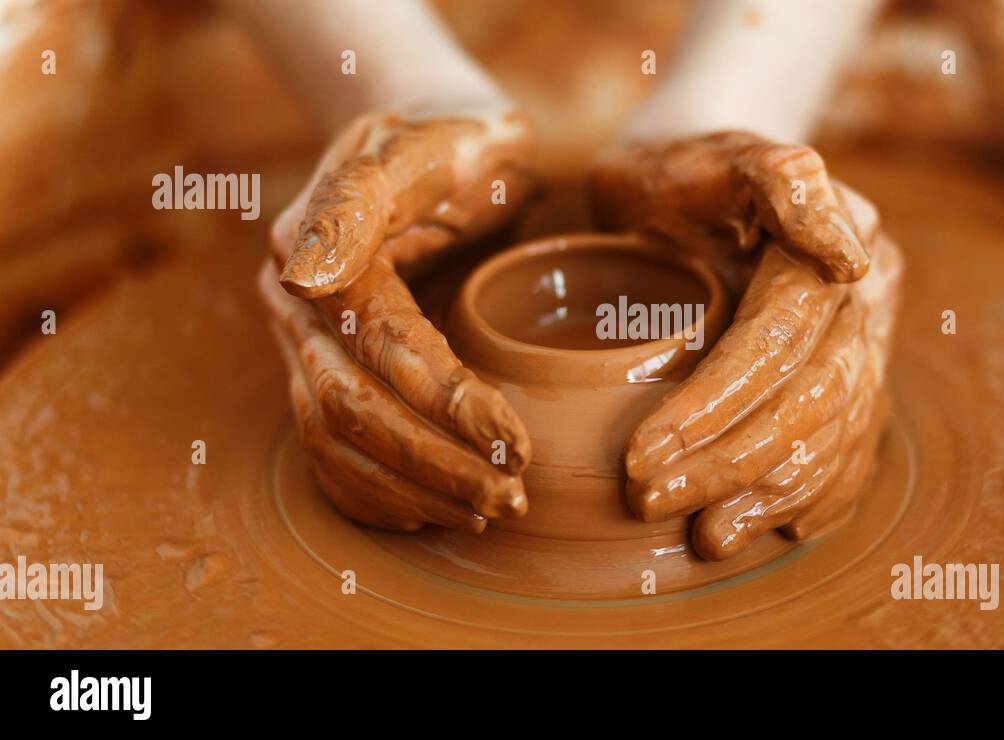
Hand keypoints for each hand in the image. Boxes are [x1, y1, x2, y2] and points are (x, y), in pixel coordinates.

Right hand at [260, 108, 535, 531]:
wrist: (440, 144)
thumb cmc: (449, 142)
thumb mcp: (419, 148)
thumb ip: (356, 202)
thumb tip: (300, 276)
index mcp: (314, 251)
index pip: (380, 351)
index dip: (446, 404)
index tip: (516, 444)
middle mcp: (297, 306)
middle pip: (352, 410)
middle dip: (433, 465)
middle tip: (511, 499)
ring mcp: (305, 342)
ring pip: (338, 440)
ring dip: (410, 488)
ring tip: (485, 513)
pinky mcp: (326, 368)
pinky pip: (330, 449)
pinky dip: (374, 492)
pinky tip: (427, 514)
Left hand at [591, 132, 900, 558]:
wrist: (693, 178)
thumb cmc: (681, 171)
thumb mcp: (710, 156)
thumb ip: (780, 182)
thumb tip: (849, 258)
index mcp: (840, 237)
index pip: (777, 340)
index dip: (713, 406)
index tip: (640, 455)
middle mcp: (868, 294)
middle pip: (809, 398)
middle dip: (729, 463)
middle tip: (651, 502)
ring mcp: (868, 337)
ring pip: (835, 433)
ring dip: (772, 493)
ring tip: (708, 536)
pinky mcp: (855, 371)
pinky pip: (854, 445)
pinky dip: (818, 493)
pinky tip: (780, 527)